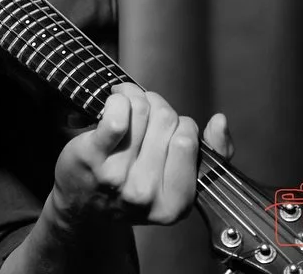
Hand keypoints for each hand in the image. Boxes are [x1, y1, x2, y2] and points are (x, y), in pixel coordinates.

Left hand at [48, 84, 234, 229]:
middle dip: (157, 107)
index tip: (166, 129)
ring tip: (126, 105)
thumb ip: (210, 155)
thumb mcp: (176, 183)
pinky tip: (113, 103)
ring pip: (142, 110)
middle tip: (143, 114)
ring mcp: (117, 176)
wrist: (82, 203)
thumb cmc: (133, 185)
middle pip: (166, 120)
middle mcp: (145, 194)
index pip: (189, 139)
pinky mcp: (91, 157)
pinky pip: (117, 115)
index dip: (180, 125)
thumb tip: (219, 121)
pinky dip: (117, 99)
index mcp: (175, 204)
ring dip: (135, 98)